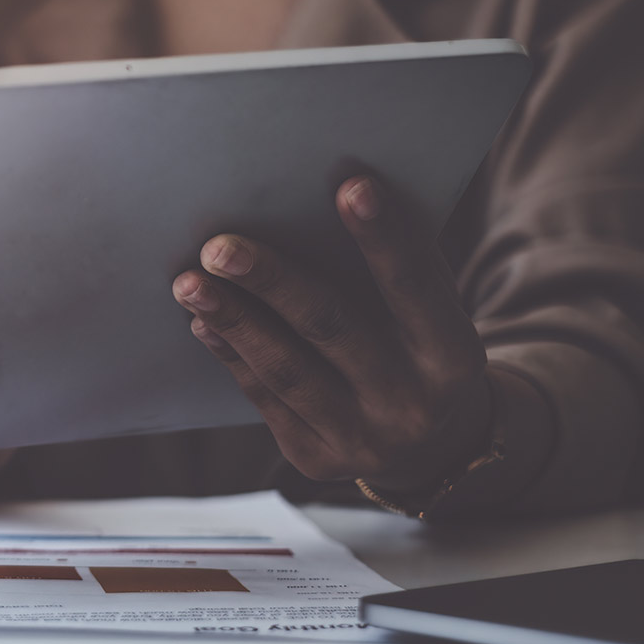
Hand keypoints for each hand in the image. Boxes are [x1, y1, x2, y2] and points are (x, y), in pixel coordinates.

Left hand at [172, 176, 491, 492]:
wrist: (433, 446)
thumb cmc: (420, 346)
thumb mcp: (432, 313)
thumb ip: (397, 267)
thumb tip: (328, 196)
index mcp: (452, 358)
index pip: (414, 289)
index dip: (385, 239)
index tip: (351, 186)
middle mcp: (411, 404)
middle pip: (331, 329)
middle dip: (272, 283)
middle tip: (220, 246)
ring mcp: (362, 439)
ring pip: (285, 370)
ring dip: (232, 320)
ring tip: (190, 281)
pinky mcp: (315, 458)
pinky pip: (264, 397)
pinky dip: (231, 353)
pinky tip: (203, 319)